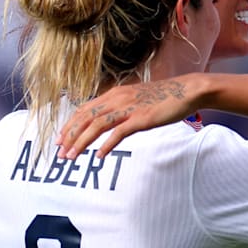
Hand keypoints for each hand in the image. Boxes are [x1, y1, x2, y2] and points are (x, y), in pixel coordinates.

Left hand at [58, 77, 198, 158]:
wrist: (186, 91)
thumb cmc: (164, 96)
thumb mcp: (137, 99)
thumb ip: (122, 106)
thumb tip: (110, 120)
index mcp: (115, 93)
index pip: (85, 109)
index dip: (70, 125)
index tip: (61, 138)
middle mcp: (118, 98)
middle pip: (86, 118)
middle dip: (70, 136)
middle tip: (60, 152)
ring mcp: (129, 108)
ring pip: (96, 125)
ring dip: (81, 142)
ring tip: (72, 156)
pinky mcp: (141, 118)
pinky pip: (118, 133)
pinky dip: (106, 145)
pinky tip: (99, 156)